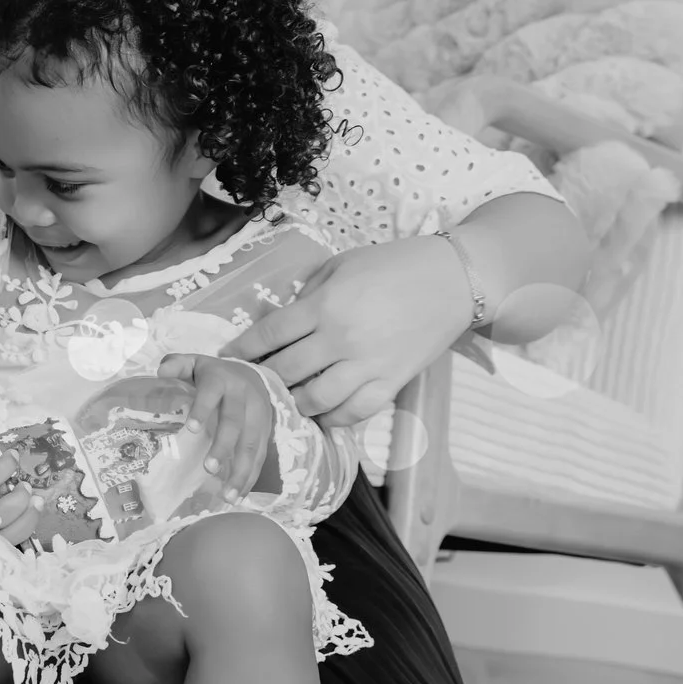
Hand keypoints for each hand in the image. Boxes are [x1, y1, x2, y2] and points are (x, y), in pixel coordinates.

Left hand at [157, 354, 276, 498]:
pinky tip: (239, 494)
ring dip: (241, 470)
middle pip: (234, 423)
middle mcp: (242, 397)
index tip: (191, 429)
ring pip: (252, 444)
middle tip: (209, 469)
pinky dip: (250, 476)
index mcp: (220, 380)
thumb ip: (177, 365)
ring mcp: (258, 415)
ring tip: (227, 495)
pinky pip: (260, 455)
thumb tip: (160, 373)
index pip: (210, 393)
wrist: (251, 374)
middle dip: (223, 447)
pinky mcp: (266, 431)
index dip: (202, 409)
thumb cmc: (213, 375)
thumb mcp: (194, 363)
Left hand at [221, 237, 472, 426]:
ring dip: (294, 404)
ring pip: (317, 399)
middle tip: (250, 384)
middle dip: (263, 379)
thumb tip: (285, 319)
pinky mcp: (393, 381)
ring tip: (284, 401)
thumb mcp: (342, 265)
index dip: (243, 350)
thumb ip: (310, 293)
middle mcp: (341, 339)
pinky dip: (335, 419)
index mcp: (324, 306)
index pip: (270, 335)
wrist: (455, 279)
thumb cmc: (395, 265)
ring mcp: (368, 364)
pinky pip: (356, 411)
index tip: (227, 359)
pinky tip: (322, 416)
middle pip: (286, 371)